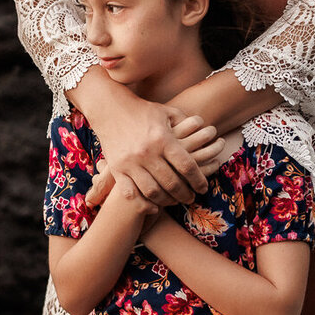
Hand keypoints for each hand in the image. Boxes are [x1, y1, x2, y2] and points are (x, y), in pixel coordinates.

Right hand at [82, 97, 220, 208]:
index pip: (187, 166)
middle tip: (191, 198)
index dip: (198, 180)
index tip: (203, 188)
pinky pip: (130, 192)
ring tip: (174, 202)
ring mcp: (130, 162)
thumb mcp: (166, 112)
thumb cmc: (142, 110)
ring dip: (166, 201)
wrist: (110, 108)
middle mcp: (147, 152)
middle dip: (185, 194)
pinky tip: (153, 206)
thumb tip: (204, 130)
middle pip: (172, 182)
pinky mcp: (116, 168)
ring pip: (153, 191)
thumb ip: (186, 122)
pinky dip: (143, 203)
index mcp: (163, 139)